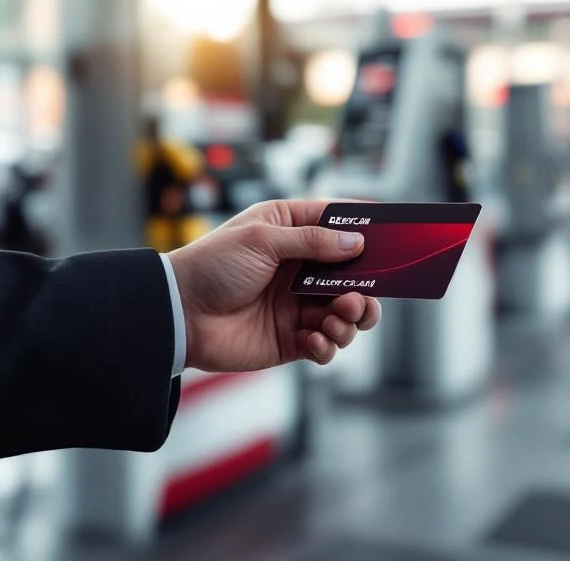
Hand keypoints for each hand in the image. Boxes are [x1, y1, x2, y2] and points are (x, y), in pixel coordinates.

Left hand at [168, 200, 381, 371]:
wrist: (177, 315)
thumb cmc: (211, 266)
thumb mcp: (261, 240)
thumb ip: (311, 242)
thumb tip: (356, 243)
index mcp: (292, 233)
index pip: (338, 224)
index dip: (365, 229)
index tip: (391, 238)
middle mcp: (301, 268)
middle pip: (354, 275)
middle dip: (367, 287)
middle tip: (360, 297)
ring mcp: (298, 304)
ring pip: (347, 313)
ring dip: (351, 319)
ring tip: (338, 319)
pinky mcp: (292, 338)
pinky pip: (326, 345)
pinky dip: (327, 345)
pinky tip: (313, 340)